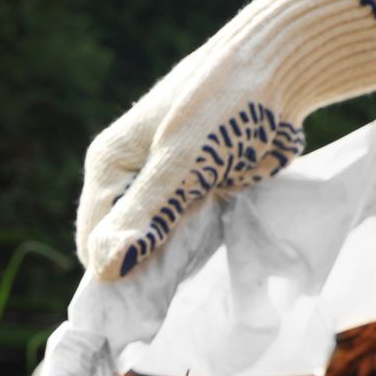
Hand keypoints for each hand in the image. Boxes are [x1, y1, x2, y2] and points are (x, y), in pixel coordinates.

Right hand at [75, 0, 375, 281]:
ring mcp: (166, 185)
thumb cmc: (225, 105)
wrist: (283, 68)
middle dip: (142, 272)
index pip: (93, 239)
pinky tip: (211, 261)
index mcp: (109, 164)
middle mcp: (130, 177)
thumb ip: (146, 214)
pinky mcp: (200, 191)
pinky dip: (198, 250)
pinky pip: (189, 235)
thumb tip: (105, 270)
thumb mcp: (182, 162)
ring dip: (172, 264)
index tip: (142, 308)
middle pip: (122, 244)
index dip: (113, 274)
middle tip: (172, 296)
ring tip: (193, 280)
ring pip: (157, 244)